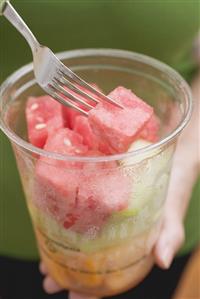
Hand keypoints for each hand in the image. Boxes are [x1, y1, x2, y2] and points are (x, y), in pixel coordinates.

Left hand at [40, 72, 199, 296]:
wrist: (169, 158)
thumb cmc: (172, 188)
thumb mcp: (172, 210)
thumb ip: (169, 234)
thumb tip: (163, 261)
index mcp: (134, 245)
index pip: (113, 273)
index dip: (93, 287)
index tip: (72, 293)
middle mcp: (117, 234)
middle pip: (90, 260)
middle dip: (68, 271)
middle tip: (48, 278)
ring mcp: (106, 216)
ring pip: (81, 239)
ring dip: (62, 251)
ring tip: (43, 260)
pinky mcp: (98, 196)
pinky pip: (80, 212)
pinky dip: (65, 220)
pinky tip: (52, 222)